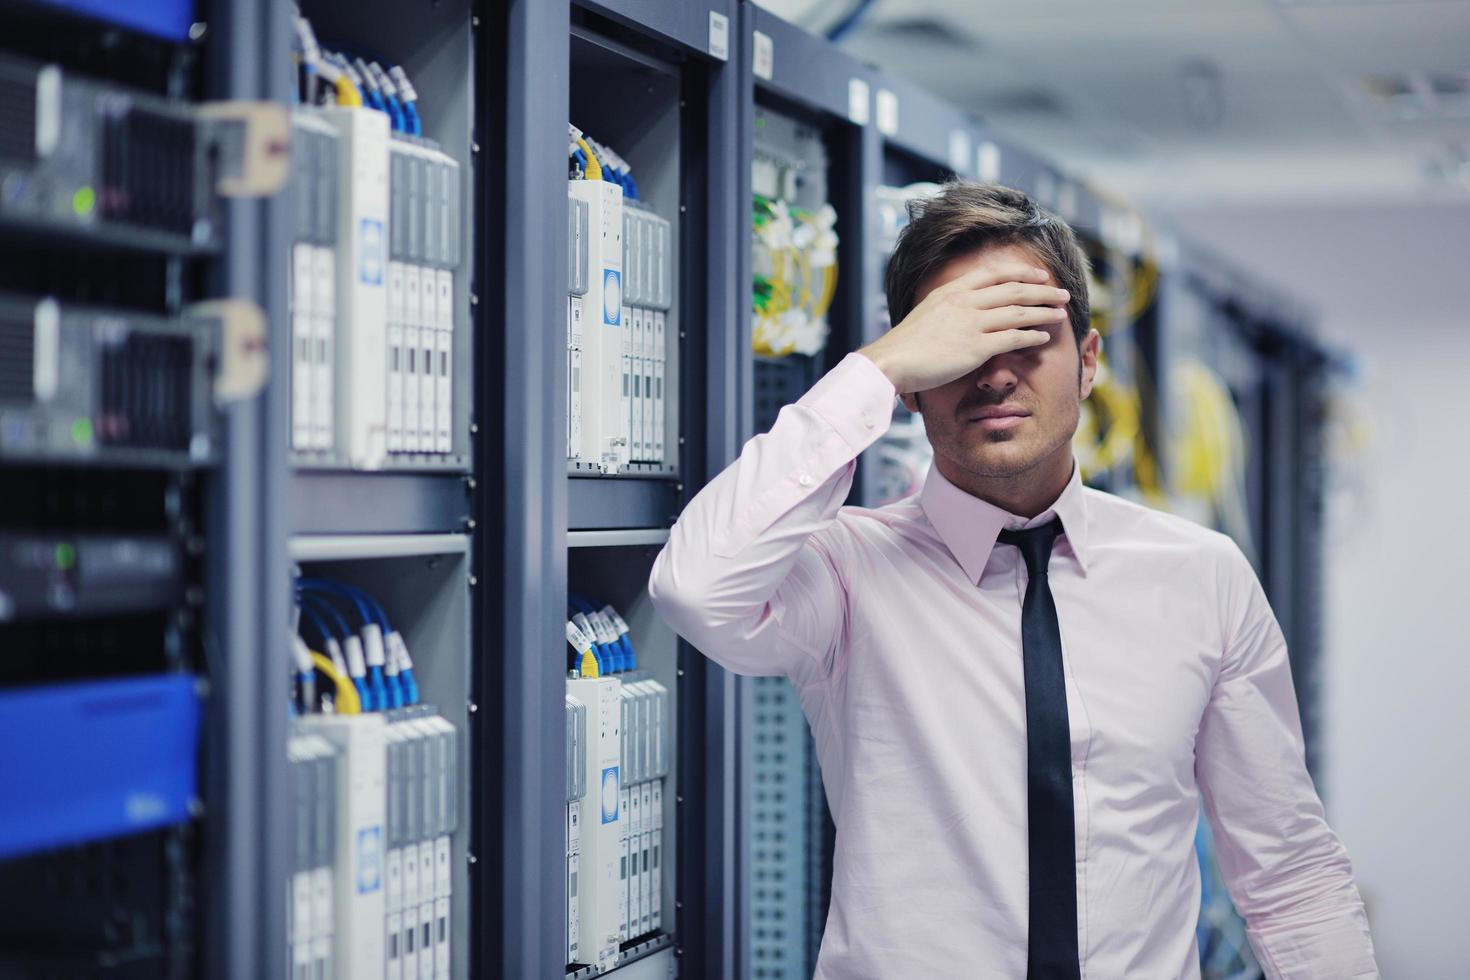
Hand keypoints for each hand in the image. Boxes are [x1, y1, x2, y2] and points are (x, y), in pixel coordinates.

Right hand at [859, 264, 1068, 394]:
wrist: (891, 361)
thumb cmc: (905, 344)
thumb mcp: (927, 313)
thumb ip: (949, 308)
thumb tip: (964, 312)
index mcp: (952, 290)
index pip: (995, 273)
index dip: (1022, 272)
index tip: (1040, 275)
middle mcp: (965, 301)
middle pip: (1014, 289)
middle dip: (1042, 289)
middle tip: (1061, 292)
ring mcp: (972, 323)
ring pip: (1019, 310)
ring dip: (1044, 310)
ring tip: (1060, 312)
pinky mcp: (976, 347)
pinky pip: (1013, 337)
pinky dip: (1032, 335)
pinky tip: (1044, 337)